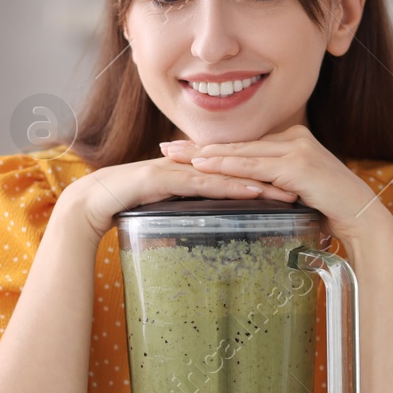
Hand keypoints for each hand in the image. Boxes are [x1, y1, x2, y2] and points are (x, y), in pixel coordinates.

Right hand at [62, 155, 296, 238]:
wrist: (89, 203)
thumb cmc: (124, 208)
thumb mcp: (166, 210)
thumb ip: (187, 212)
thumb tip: (206, 228)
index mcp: (189, 172)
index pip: (233, 172)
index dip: (263, 176)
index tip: (292, 186)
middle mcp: (187, 164)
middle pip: (236, 168)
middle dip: (270, 175)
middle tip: (304, 185)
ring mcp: (176, 168)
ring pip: (226, 172)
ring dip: (260, 180)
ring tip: (290, 190)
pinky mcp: (165, 177)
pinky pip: (205, 182)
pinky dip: (232, 186)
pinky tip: (254, 191)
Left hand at [160, 126, 391, 243]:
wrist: (361, 215)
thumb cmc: (331, 209)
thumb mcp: (296, 192)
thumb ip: (274, 186)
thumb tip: (249, 195)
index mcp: (291, 142)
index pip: (243, 145)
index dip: (212, 148)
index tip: (183, 151)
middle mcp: (292, 138)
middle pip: (237, 144)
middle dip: (199, 147)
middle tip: (166, 149)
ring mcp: (295, 149)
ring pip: (241, 153)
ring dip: (206, 155)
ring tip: (176, 157)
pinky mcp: (297, 164)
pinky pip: (254, 167)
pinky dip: (227, 167)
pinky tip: (204, 167)